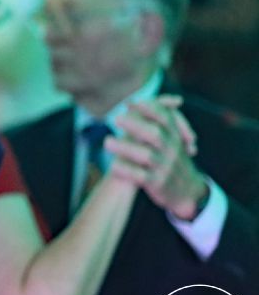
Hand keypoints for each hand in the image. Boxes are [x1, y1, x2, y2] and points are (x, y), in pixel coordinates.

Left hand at [105, 98, 207, 219]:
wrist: (188, 193)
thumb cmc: (171, 160)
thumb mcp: (171, 141)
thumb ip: (155, 122)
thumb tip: (130, 101)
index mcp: (174, 138)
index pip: (165, 119)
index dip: (151, 109)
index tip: (133, 102)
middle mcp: (171, 151)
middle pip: (155, 134)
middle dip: (136, 125)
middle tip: (115, 118)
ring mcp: (165, 168)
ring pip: (146, 155)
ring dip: (125, 148)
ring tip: (106, 142)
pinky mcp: (157, 184)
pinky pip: (141, 176)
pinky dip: (126, 170)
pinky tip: (112, 165)